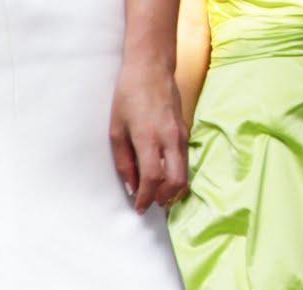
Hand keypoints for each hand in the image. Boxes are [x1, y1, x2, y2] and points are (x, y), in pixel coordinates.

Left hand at [110, 60, 187, 213]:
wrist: (152, 68)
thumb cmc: (128, 96)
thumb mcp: (116, 131)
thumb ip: (124, 161)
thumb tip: (132, 186)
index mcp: (149, 138)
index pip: (152, 178)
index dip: (146, 197)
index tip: (139, 208)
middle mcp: (170, 138)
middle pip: (176, 181)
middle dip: (164, 198)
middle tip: (151, 204)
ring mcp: (181, 134)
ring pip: (184, 172)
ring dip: (172, 189)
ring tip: (158, 195)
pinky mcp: (186, 130)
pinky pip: (184, 160)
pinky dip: (176, 174)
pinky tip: (164, 177)